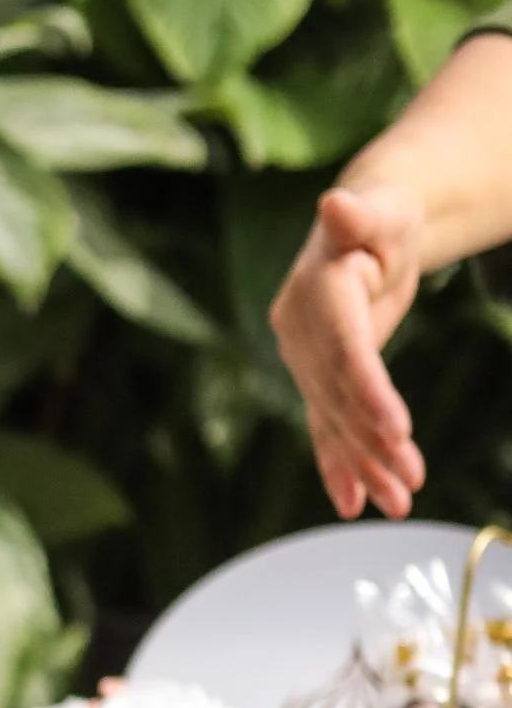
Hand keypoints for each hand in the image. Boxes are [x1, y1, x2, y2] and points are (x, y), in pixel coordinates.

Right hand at [271, 182, 426, 518]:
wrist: (366, 232)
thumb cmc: (385, 215)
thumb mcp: (383, 208)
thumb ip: (360, 216)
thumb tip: (336, 204)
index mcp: (315, 292)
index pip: (344, 350)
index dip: (368, 390)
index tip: (397, 427)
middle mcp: (299, 333)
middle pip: (340, 396)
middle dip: (373, 442)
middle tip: (410, 480)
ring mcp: (302, 361)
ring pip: (335, 421)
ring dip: (366, 466)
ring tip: (399, 503)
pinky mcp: (316, 381)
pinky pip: (326, 428)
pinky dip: (340, 467)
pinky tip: (355, 503)